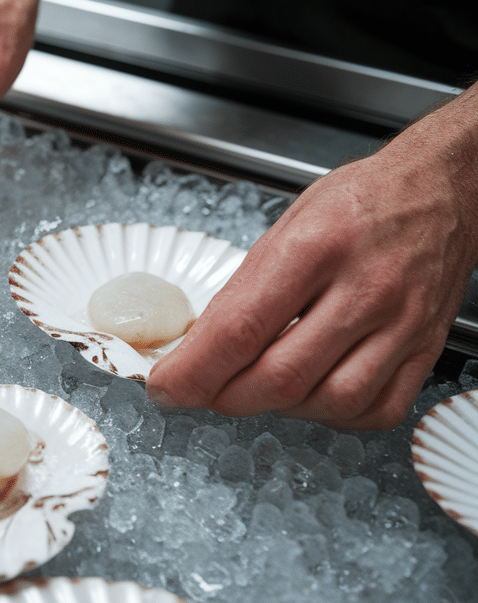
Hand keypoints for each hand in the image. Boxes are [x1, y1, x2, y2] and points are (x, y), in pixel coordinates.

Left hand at [147, 111, 477, 429]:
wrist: (439, 188)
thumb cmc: (359, 200)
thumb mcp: (283, 227)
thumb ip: (245, 289)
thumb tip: (198, 347)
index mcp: (314, 247)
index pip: (240, 330)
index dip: (193, 372)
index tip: (164, 386)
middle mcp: (364, 288)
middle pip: (280, 376)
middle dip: (223, 397)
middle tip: (199, 392)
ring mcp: (402, 323)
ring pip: (329, 401)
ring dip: (277, 409)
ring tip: (253, 388)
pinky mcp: (427, 347)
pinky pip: (378, 408)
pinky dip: (333, 415)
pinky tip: (310, 394)